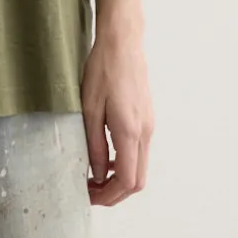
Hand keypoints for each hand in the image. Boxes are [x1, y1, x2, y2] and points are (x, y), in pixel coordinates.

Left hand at [80, 26, 153, 205]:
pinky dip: (124, 162)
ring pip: (140, 167)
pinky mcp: (147, 118)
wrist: (122, 42)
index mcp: (130, 132)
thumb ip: (94, 144)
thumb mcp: (89, 108)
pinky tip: (104, 155)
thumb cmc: (103, 70)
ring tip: (93, 175)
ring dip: (119, 178)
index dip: (108, 196)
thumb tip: (97, 174)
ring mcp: (149, 125)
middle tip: (89, 191)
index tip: (88, 195)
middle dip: (114, 193)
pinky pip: (139, 151)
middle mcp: (145, 132)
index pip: (127, 181)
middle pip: (137, 180)